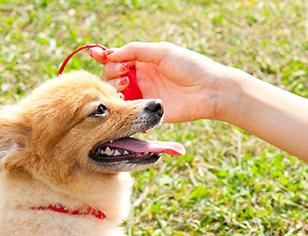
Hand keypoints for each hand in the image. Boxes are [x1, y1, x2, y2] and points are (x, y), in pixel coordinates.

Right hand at [89, 42, 241, 122]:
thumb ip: (135, 50)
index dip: (105, 57)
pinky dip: (121, 105)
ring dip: (113, 88)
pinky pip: (128, 110)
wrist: (210, 91)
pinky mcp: (148, 112)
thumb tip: (110, 53)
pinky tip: (125, 100)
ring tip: (125, 85)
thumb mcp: (162, 51)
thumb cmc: (190, 66)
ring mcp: (144, 95)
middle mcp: (141, 77)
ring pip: (116, 93)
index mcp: (144, 60)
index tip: (97, 56)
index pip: (117, 58)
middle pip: (112, 75)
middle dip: (111, 72)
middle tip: (123, 73)